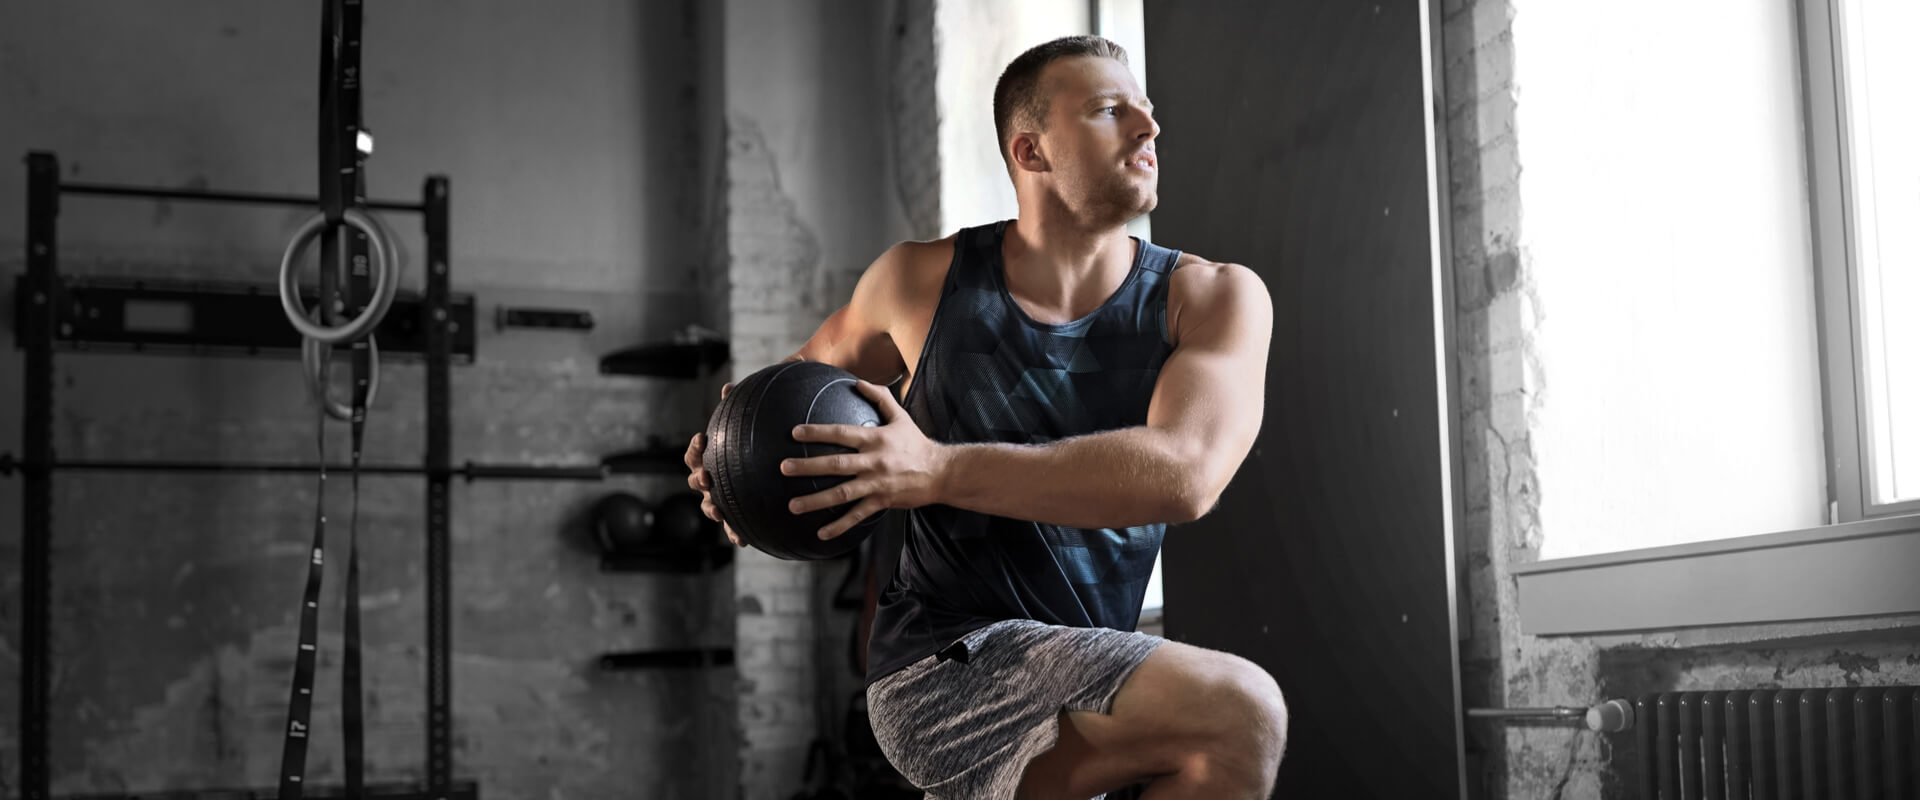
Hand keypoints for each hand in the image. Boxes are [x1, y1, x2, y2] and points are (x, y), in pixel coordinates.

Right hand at [685, 382, 744, 547]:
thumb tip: (733, 384)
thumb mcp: (750, 426)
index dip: (695, 448)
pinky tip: (742, 540)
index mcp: (710, 459)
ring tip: (718, 510)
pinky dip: (733, 533)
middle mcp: (711, 480)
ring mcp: (720, 499)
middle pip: (695, 481)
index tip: (702, 439)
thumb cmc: (752, 444)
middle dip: (698, 480)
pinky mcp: (735, 517)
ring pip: (709, 506)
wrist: (765, 471)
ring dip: (711, 509)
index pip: (694, 455)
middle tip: (706, 477)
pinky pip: (731, 527)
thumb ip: (742, 408)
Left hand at [783, 380, 946, 540]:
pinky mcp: (881, 501)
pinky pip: (857, 515)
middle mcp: (873, 462)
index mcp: (875, 439)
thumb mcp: (900, 416)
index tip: (795, 433)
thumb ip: (880, 397)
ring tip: (792, 505)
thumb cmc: (916, 443)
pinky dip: (839, 526)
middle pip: (835, 465)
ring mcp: (876, 484)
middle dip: (807, 466)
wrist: (940, 472)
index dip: (818, 432)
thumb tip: (858, 381)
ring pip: (841, 494)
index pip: (841, 433)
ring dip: (815, 500)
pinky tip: (821, 533)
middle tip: (783, 468)